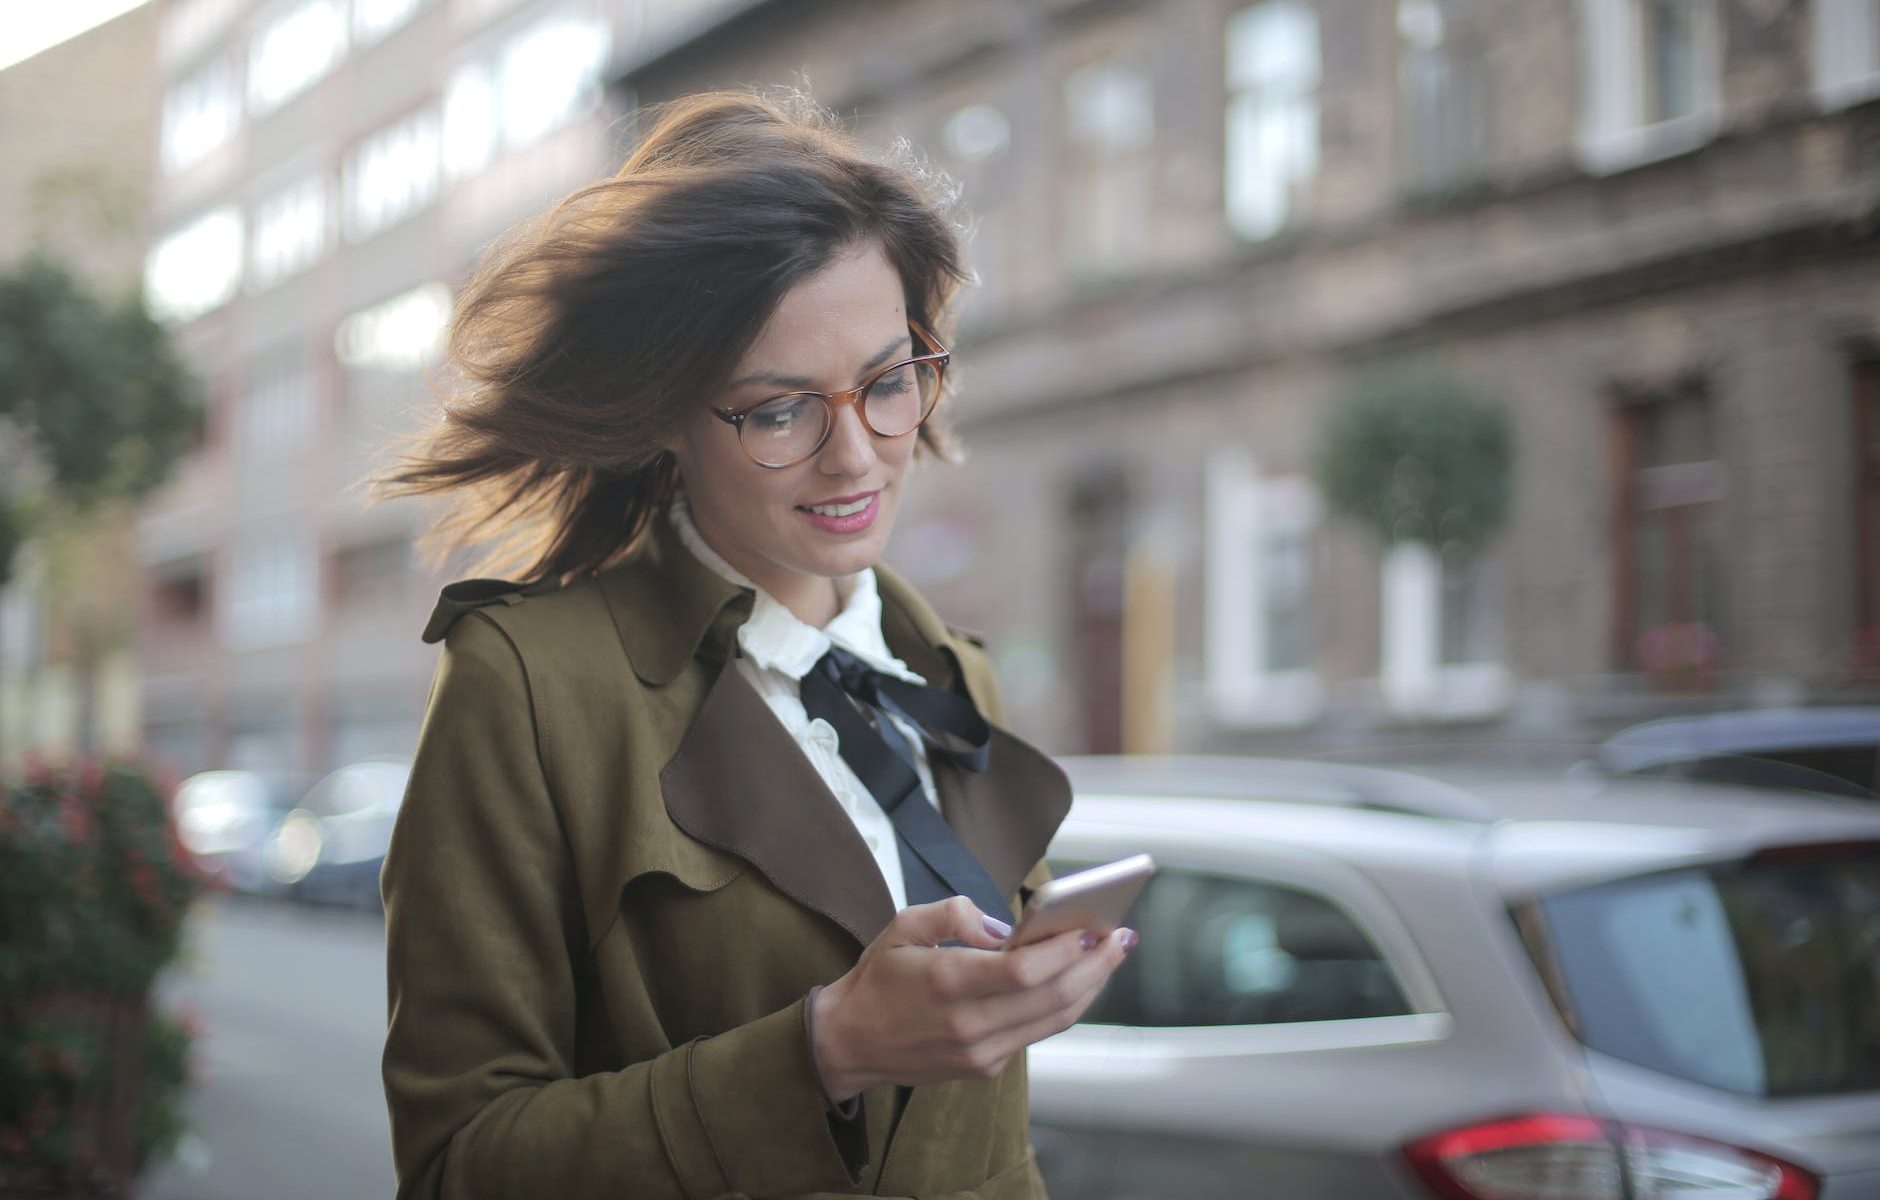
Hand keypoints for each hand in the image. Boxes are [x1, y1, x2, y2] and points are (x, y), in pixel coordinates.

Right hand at [808, 896, 1134, 1101]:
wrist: (850, 1043)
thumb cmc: (878, 980)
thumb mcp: (902, 927)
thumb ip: (953, 915)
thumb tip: (1004, 926)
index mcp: (948, 982)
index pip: (1024, 970)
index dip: (1064, 950)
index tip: (1090, 928)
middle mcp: (969, 1024)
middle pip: (1052, 997)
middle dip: (1095, 966)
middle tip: (1120, 938)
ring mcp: (981, 1052)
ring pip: (1053, 1020)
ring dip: (1089, 988)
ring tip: (1111, 958)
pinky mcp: (986, 1067)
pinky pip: (1036, 1033)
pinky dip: (1063, 1006)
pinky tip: (1076, 982)